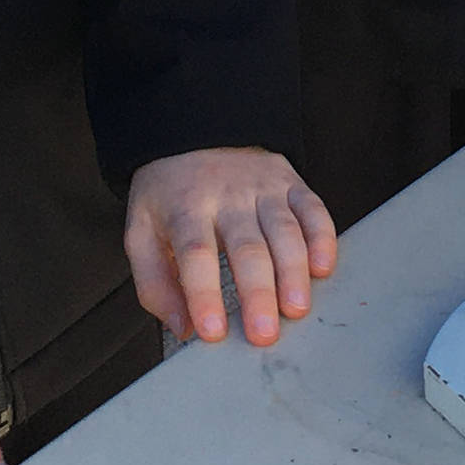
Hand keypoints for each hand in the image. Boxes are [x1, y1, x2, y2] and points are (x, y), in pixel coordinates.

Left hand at [126, 147, 337, 345]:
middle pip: (246, 248)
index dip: (205, 294)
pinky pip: (313, 208)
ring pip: (284, 231)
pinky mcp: (290, 182)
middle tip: (264, 334)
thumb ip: (155, 284)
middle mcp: (227, 196)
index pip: (196, 254)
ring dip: (293, 272)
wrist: (195, 130)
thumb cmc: (170, 195)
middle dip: (258, 293)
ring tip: (296, 310)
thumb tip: (183, 328)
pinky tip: (322, 268)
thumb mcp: (141, 232)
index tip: (213, 332)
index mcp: (185, 209)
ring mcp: (262, 187)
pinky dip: (322, 238)